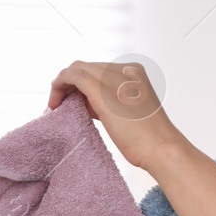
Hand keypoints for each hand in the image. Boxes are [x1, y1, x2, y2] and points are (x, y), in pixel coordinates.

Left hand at [48, 60, 181, 171]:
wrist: (161, 148)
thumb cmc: (149, 139)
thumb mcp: (131, 112)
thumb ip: (111, 101)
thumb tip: (86, 101)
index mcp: (136, 72)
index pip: (100, 70)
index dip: (84, 83)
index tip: (75, 101)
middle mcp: (125, 68)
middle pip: (87, 67)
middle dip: (71, 83)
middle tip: (61, 102)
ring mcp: (113, 76)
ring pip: (77, 69)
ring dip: (63, 84)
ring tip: (56, 104)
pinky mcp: (100, 88)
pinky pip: (72, 76)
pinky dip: (59, 84)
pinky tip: (54, 101)